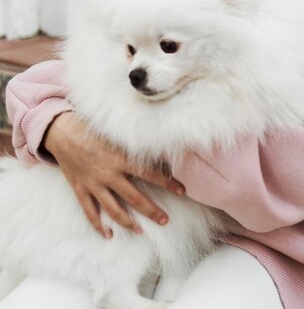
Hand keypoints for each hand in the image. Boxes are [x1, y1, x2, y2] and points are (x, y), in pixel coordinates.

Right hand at [43, 112, 184, 237]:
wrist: (62, 131)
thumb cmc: (92, 127)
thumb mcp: (116, 132)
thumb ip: (134, 141)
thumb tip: (158, 144)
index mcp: (120, 158)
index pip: (150, 174)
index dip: (168, 183)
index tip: (182, 190)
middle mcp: (108, 174)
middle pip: (135, 198)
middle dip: (152, 211)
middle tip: (165, 220)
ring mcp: (94, 184)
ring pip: (114, 209)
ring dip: (128, 222)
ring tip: (140, 231)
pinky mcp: (80, 189)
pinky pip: (90, 212)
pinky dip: (98, 225)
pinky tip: (108, 234)